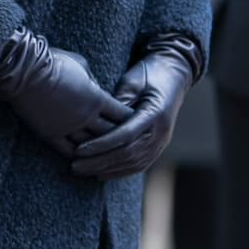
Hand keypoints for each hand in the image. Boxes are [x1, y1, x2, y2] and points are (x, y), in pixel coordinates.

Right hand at [0, 27, 130, 156]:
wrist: (25, 71)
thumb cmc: (53, 62)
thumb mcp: (81, 65)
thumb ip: (92, 80)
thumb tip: (96, 87)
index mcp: (96, 98)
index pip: (121, 114)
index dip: (129, 119)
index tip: (136, 123)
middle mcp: (86, 116)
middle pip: (110, 133)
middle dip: (120, 138)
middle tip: (129, 144)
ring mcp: (68, 127)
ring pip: (91, 145)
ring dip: (101, 150)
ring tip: (107, 154)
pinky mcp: (51, 134)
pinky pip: (68, 150)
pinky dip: (78, 156)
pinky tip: (83, 158)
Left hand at [71, 35, 200, 179]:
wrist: (172, 75)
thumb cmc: (148, 74)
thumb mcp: (132, 81)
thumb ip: (118, 102)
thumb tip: (98, 122)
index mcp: (156, 114)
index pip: (126, 135)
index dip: (102, 145)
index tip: (80, 150)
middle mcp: (161, 132)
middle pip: (128, 154)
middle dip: (100, 162)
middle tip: (75, 166)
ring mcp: (161, 142)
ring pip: (133, 163)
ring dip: (107, 170)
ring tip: (83, 170)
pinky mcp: (157, 147)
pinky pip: (139, 165)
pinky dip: (119, 172)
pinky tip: (101, 174)